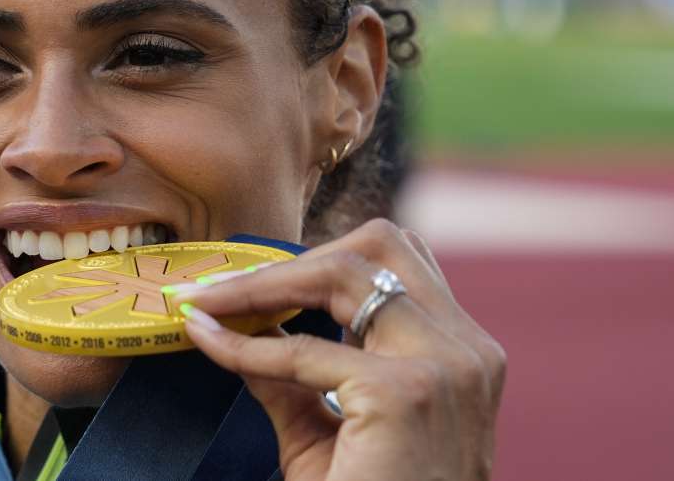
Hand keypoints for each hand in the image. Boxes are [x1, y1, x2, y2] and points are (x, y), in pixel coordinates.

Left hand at [174, 219, 505, 479]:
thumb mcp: (326, 431)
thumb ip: (290, 373)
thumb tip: (235, 323)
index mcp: (462, 352)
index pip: (396, 265)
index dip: (316, 262)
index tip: (246, 283)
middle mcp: (467, 349)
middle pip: (382, 242)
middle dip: (297, 255)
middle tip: (227, 287)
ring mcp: (443, 366)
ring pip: (343, 271)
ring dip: (264, 281)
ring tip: (210, 301)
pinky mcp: (404, 393)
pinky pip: (300, 350)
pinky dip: (243, 346)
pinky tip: (206, 341)